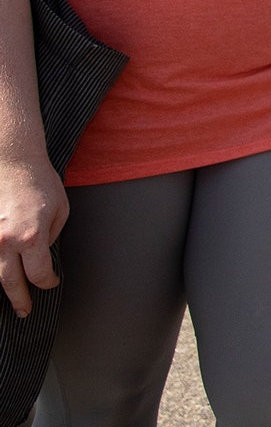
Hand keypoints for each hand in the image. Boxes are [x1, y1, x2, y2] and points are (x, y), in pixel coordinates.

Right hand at [0, 154, 66, 318]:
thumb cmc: (40, 183)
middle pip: (10, 282)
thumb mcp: (60, 211)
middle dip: (20, 300)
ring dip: (4, 289)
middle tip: (24, 311)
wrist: (12, 162)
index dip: (47, 282)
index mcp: (31, 236)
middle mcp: (5, 241)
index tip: (51, 282)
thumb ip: (50, 238)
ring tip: (12, 301)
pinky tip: (1, 278)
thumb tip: (42, 256)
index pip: (38, 274)